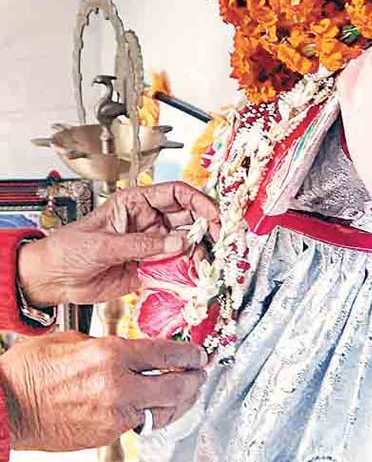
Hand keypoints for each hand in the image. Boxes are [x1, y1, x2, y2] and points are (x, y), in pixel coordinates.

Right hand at [0, 331, 206, 451]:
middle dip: (194, 379)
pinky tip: (156, 406)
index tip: (198, 352)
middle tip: (199, 373)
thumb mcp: (75, 340)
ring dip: (180, 400)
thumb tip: (132, 349)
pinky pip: (139, 423)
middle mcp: (118, 385)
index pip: (167, 352)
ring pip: (163, 410)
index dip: (190, 353)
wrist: (8, 406)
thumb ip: (110, 343)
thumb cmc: (33, 370)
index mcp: (112, 354)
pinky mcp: (106, 434)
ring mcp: (113, 415)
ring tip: (186, 391)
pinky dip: (152, 413)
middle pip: (176, 385)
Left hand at [17, 182, 219, 307]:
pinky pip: (174, 267)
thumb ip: (143, 244)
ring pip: (185, 244)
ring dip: (198, 252)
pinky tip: (193, 275)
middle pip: (187, 218)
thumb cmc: (67, 249)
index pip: (176, 194)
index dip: (198, 202)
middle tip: (217, 241)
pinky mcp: (149, 267)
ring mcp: (150, 244)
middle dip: (204, 228)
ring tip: (207, 262)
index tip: (212, 216)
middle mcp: (148, 221)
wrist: (51, 280)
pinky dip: (186, 272)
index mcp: (136, 202)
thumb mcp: (104, 243)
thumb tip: (178, 243)